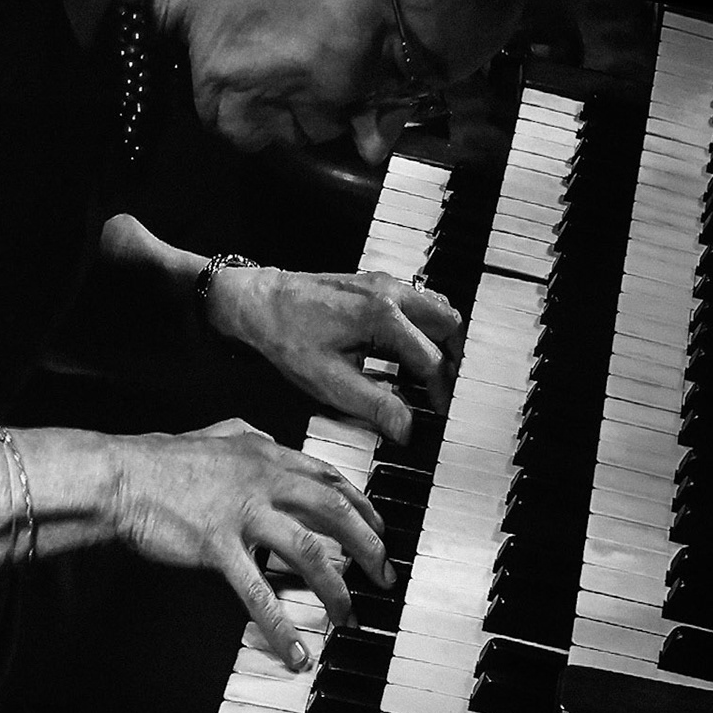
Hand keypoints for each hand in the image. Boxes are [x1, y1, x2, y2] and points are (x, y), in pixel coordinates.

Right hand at [111, 420, 393, 668]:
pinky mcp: (218, 545)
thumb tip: (262, 435)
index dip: (363, 505)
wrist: (118, 477)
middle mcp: (261, 479)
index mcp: (262, 453)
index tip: (378, 528)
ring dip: (336, 588)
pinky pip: (258, 592)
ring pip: (309, 551)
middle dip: (369, 547)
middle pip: (335, 511)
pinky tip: (294, 651)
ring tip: (347, 615)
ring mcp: (242, 512)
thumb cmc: (156, 462)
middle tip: (384, 575)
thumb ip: (242, 435)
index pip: (329, 477)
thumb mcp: (210, 436)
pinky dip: (280, 626)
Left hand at [207, 266, 462, 443]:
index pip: (433, 360)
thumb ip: (374, 406)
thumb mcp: (329, 382)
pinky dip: (426, 325)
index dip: (442, 392)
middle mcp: (392, 293)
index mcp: (385, 317)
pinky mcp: (375, 283)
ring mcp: (385, 283)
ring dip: (444, 340)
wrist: (257, 301)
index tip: (444, 413)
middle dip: (455, 360)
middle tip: (451, 390)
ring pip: (438, 309)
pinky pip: (418, 302)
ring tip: (436, 374)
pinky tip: (412, 350)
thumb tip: (407, 429)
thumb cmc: (287, 337)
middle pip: (449, 326)